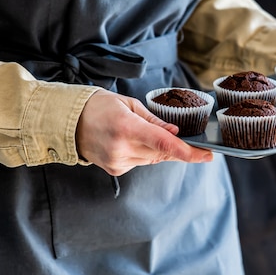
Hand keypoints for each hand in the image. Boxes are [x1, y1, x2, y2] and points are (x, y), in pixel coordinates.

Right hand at [76, 90, 212, 175]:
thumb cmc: (99, 107)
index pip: (162, 143)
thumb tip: (175, 133)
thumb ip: (154, 121)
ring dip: (158, 149)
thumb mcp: (129, 105)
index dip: (186, 151)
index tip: (205, 154)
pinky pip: (141, 162)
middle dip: (177, 147)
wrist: (69, 122)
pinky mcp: (115, 169)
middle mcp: (121, 148)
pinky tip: (132, 141)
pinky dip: (144, 153)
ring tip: (144, 133)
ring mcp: (117, 161)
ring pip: (153, 159)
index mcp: (126, 126)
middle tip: (193, 143)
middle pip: (162, 153)